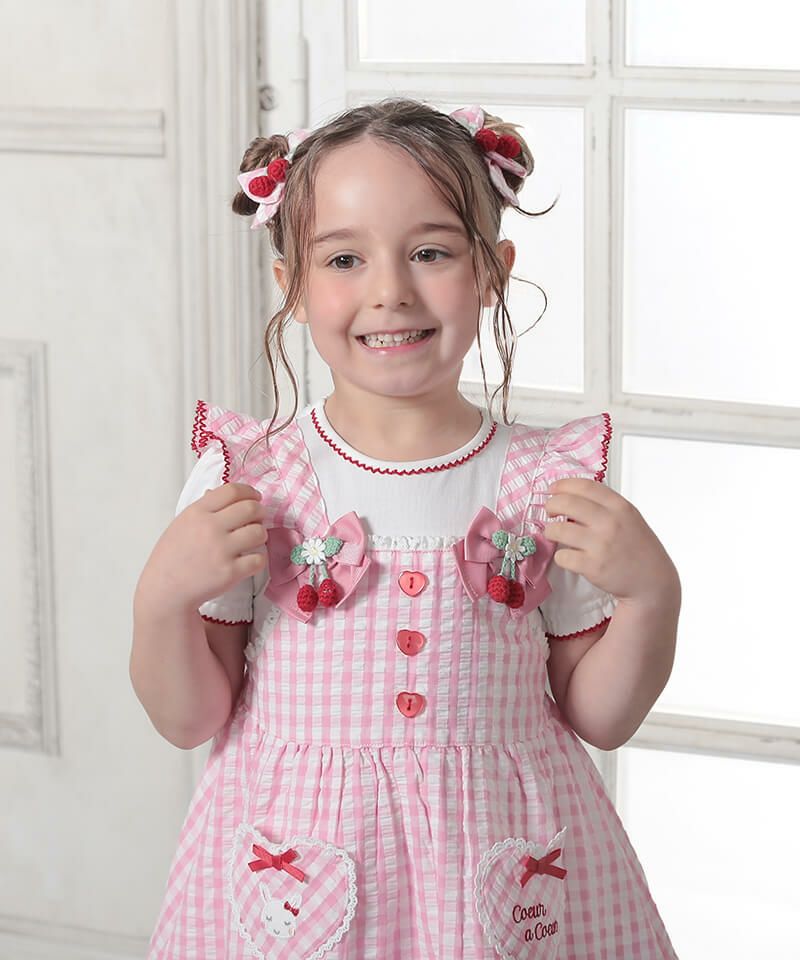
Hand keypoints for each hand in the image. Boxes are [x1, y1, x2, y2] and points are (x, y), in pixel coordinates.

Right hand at [136, 483, 267, 614]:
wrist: (165, 590)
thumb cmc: (172, 557)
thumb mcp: (181, 524)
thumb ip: (203, 509)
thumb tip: (221, 493)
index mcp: (197, 512)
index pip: (232, 491)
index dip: (249, 492)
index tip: (255, 498)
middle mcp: (210, 528)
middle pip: (251, 508)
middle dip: (259, 512)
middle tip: (257, 519)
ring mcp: (221, 550)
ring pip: (259, 532)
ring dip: (260, 535)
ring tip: (252, 541)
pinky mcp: (230, 572)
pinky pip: (259, 559)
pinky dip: (258, 559)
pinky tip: (249, 560)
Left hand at [543, 478, 678, 606]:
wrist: (652, 580)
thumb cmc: (638, 548)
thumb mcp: (629, 517)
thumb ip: (605, 505)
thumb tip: (572, 494)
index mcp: (620, 507)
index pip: (585, 486)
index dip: (563, 485)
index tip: (553, 489)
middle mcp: (610, 522)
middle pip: (566, 503)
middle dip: (551, 505)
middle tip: (550, 510)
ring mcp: (600, 545)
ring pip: (558, 529)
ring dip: (550, 530)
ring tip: (554, 533)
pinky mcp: (593, 567)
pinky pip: (561, 556)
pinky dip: (560, 556)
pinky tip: (568, 556)